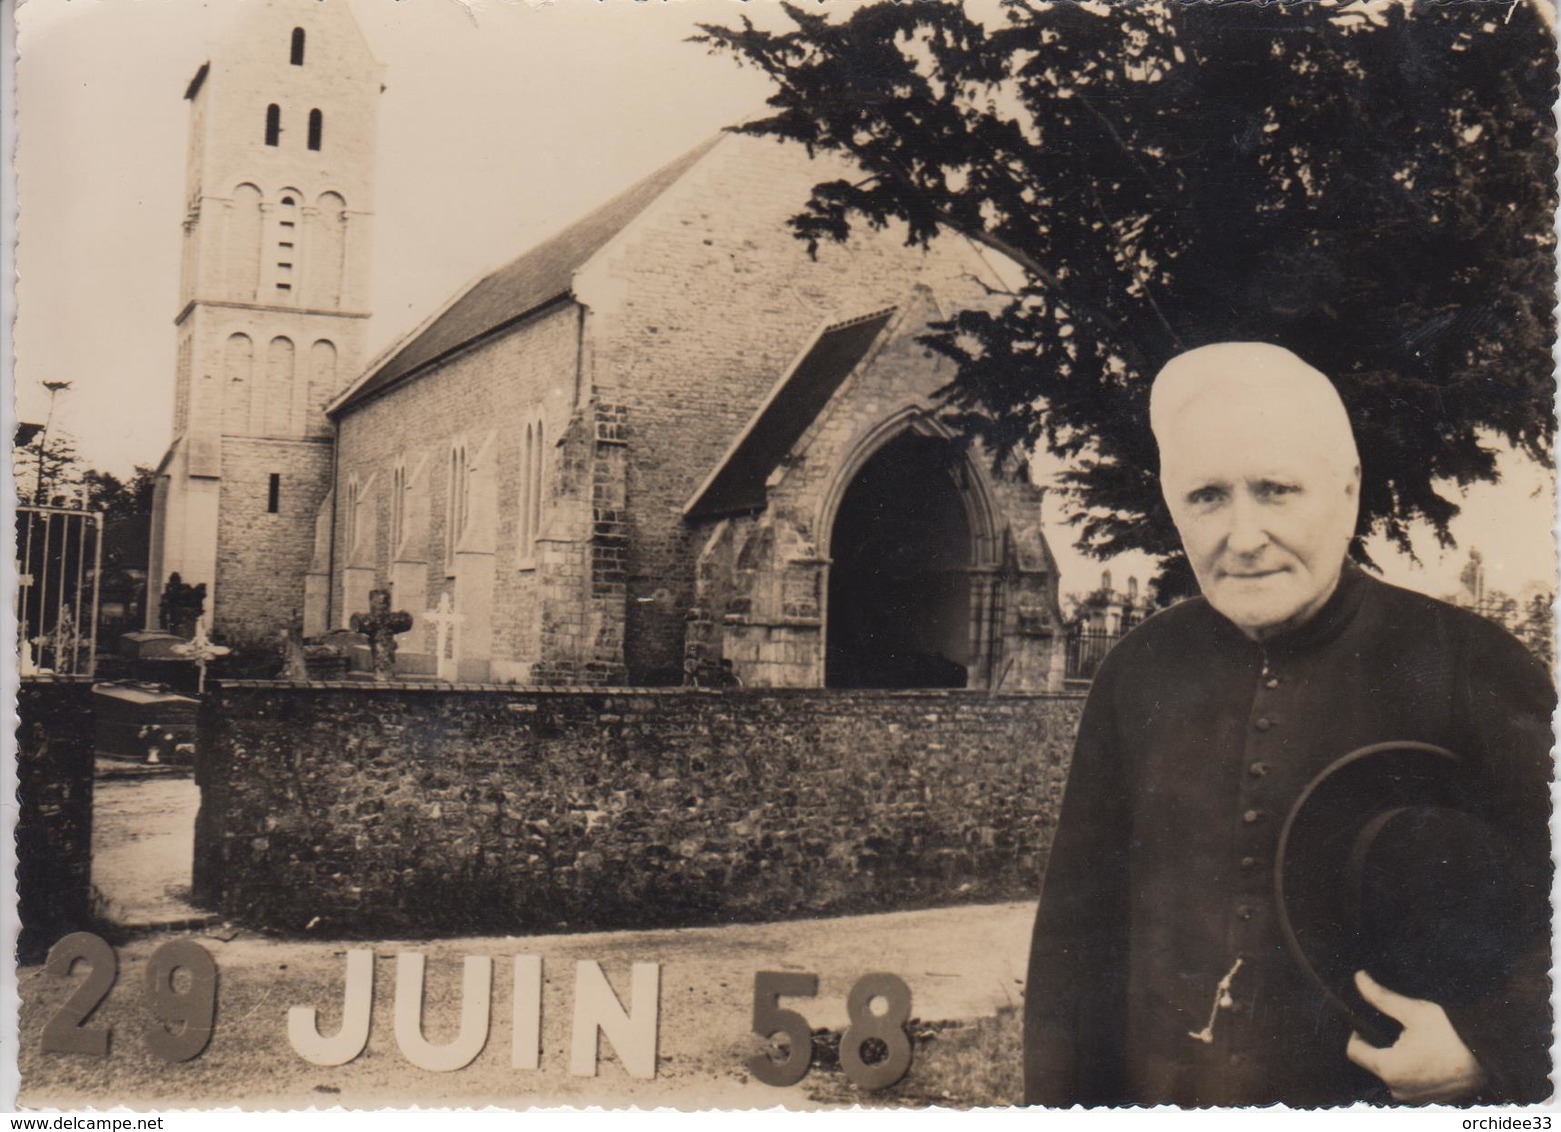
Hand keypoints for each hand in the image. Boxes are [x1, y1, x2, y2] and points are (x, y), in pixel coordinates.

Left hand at [1346, 970, 1486, 1103]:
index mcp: (1389, 1069)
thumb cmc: (1453, 1033)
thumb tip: (1359, 978)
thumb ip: (1381, 997)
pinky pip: (1410, 1083)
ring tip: (1415, 1039)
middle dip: (1380, 1043)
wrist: (1494, 1058)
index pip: (1354, 1051)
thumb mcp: (1414, 1011)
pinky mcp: (1430, 1100)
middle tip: (1397, 1026)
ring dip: (1397, 1057)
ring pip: (1392, 1073)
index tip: (1367, 1018)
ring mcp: (1415, 1098)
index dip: (1357, 1031)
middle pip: (1373, 1062)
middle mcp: (1398, 1089)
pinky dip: (1413, 1069)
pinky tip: (1427, 1053)